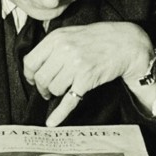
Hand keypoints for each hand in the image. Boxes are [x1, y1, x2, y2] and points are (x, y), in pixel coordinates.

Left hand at [22, 22, 152, 126]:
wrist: (126, 43)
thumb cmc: (98, 38)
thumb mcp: (71, 33)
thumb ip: (53, 45)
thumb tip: (36, 64)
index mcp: (56, 38)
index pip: (30, 61)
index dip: (29, 74)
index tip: (33, 79)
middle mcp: (64, 50)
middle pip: (40, 78)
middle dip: (43, 87)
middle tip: (49, 89)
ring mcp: (75, 65)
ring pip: (53, 89)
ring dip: (55, 94)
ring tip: (62, 90)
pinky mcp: (87, 79)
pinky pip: (69, 100)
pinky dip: (59, 113)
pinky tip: (52, 122)